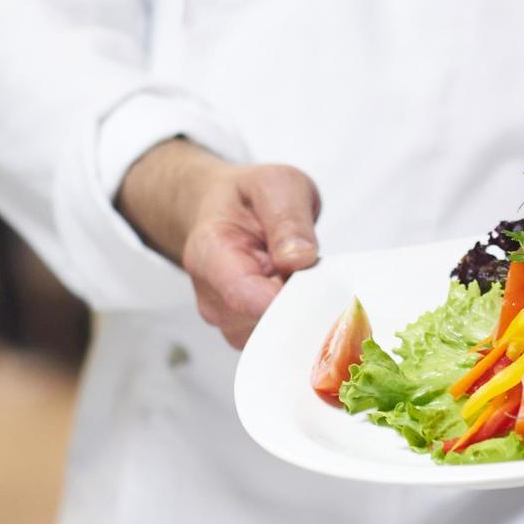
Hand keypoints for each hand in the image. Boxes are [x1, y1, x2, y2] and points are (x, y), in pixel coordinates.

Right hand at [118, 139, 320, 349]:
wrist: (225, 212)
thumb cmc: (249, 199)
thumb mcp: (276, 184)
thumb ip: (288, 217)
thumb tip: (299, 258)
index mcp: (209, 256)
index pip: (246, 297)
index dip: (288, 295)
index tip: (313, 276)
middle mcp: (212, 299)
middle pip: (267, 322)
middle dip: (300, 299)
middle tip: (310, 265)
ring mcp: (228, 322)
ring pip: (279, 335)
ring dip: (302, 308)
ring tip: (298, 273)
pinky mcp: (247, 334)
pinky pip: (282, 339)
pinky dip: (299, 318)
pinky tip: (296, 290)